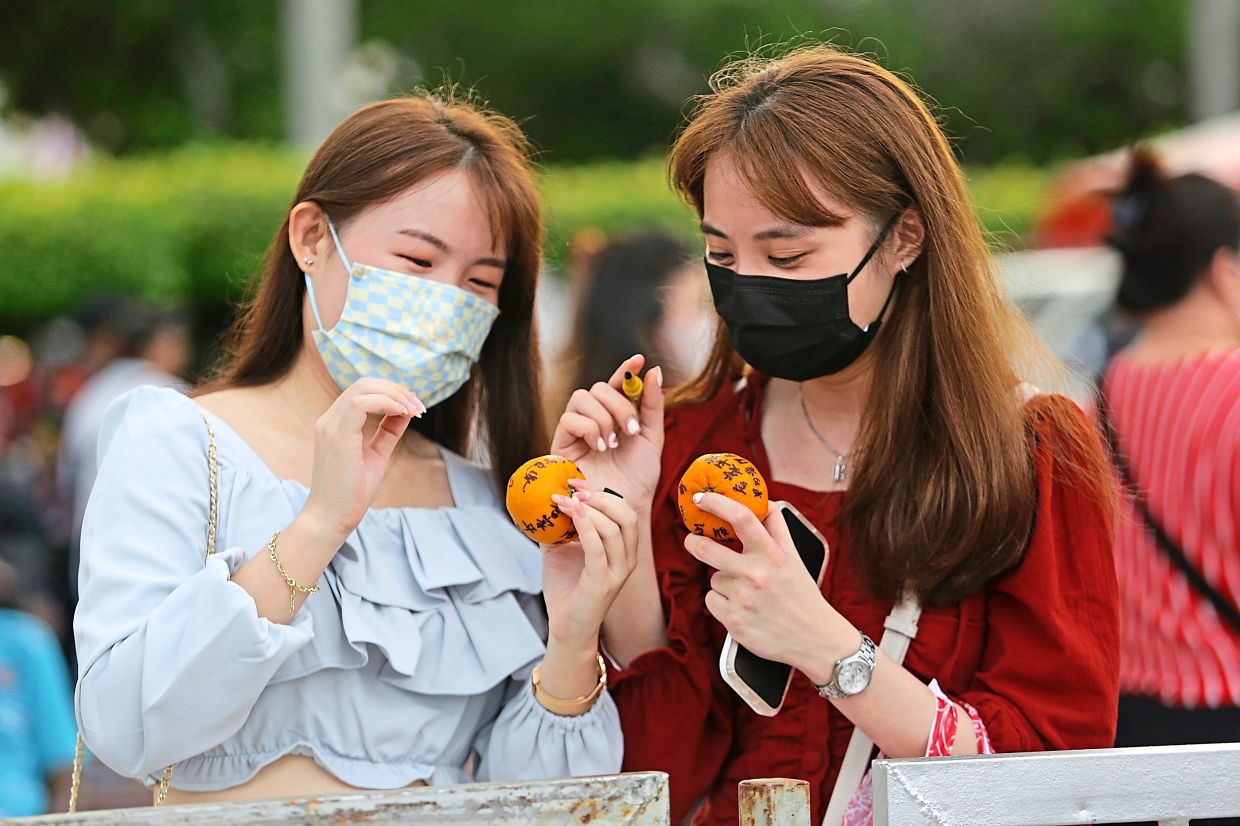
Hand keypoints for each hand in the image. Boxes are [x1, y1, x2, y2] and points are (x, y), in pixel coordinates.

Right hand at [302, 378, 424, 542]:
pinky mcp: (336, 435)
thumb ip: (388, 432)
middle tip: (419, 407)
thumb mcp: (376, 455)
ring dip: (395, 394)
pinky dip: (386, 403)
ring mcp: (330, 425)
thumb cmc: (351, 493)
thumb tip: (407, 412)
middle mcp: (329, 420)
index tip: (416, 409)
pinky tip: (403, 414)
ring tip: (415, 410)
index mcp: (336, 424)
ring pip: (363, 387)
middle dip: (397, 390)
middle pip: (364, 383)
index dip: (393, 393)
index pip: (364, 391)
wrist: (330, 519)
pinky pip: (360, 403)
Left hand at [541, 482, 638, 647]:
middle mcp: (627, 559)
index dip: (603, 492)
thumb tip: (540, 499)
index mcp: (624, 549)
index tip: (576, 482)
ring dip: (588, 509)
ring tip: (564, 501)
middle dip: (601, 497)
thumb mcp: (561, 550)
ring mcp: (617, 572)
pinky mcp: (603, 583)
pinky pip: (598, 548)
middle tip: (574, 490)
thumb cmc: (566, 589)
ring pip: (615, 528)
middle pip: (627, 516)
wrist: (566, 628)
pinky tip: (570, 512)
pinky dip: (585, 526)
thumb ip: (558, 526)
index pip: (623, 511)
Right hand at [550, 355, 664, 510]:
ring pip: (582, 397)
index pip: (617, 384)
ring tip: (612, 443)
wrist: (623, 507)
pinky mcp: (561, 442)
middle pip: (599, 387)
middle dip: (619, 405)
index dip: (625, 369)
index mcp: (616, 415)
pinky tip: (598, 447)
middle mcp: (595, 418)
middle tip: (629, 430)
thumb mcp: (651, 438)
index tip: (640, 359)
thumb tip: (653, 370)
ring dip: (603, 417)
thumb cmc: (637, 477)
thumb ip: (652, 405)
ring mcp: (577, 429)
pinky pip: (570, 417)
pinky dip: (588, 428)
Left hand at [685, 495, 856, 679]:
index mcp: (773, 554)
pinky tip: (742, 609)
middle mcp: (756, 575)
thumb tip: (763, 501)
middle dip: (694, 542)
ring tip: (748, 593)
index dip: (716, 503)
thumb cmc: (801, 594)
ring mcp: (743, 599)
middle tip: (692, 540)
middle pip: (707, 549)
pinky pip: (712, 601)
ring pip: (714, 579)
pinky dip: (721, 603)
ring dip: (724, 582)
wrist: (815, 639)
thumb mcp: (794, 557)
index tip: (701, 497)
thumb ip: (777, 528)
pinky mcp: (733, 622)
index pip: (741, 518)